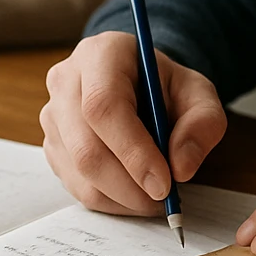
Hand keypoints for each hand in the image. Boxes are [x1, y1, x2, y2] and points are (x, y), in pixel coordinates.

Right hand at [41, 31, 228, 216]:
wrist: (141, 84)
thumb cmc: (167, 86)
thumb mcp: (199, 93)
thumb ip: (202, 124)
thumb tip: (181, 167)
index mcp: (101, 54)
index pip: (104, 106)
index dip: (133, 151)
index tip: (164, 183)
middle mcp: (66, 81)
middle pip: (86, 147)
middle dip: (129, 185)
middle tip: (164, 199)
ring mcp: (53, 115)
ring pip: (79, 173)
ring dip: (122, 197)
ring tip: (156, 195)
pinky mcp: (53, 146)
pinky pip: (76, 186)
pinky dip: (111, 200)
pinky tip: (135, 191)